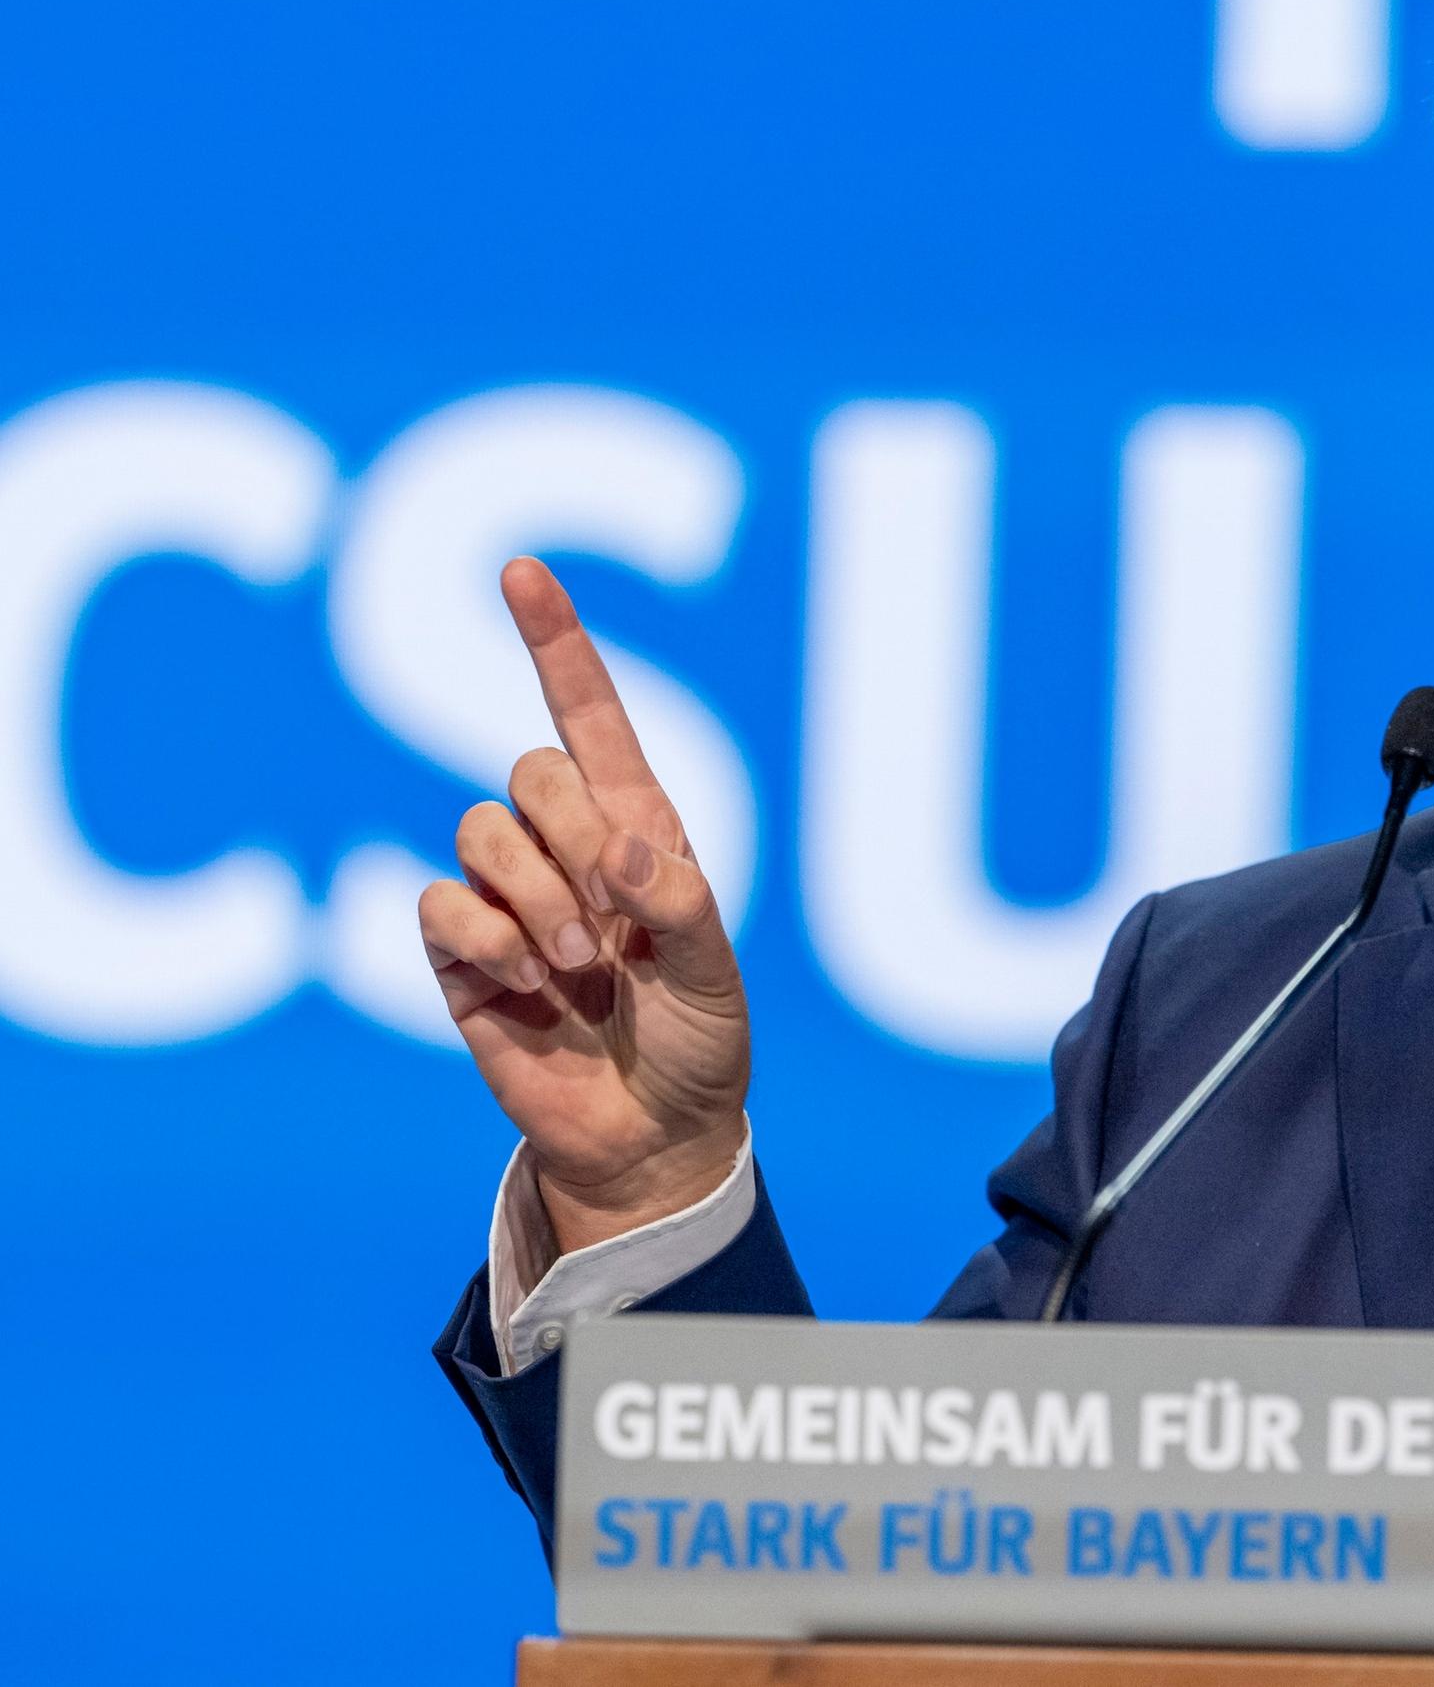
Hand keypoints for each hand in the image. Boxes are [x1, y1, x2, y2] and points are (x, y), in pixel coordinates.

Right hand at [418, 557, 749, 1253]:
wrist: (648, 1136)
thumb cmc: (697, 1043)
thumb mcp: (716, 976)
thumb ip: (681, 903)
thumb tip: (621, 849)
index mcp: (640, 826)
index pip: (588, 714)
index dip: (554, 641)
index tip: (521, 570)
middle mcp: (569, 846)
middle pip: (528, 772)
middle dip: (571, 841)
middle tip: (610, 924)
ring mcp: (508, 896)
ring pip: (481, 831)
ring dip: (534, 901)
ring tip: (575, 968)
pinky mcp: (459, 953)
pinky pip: (442, 903)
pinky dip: (486, 943)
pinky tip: (526, 988)